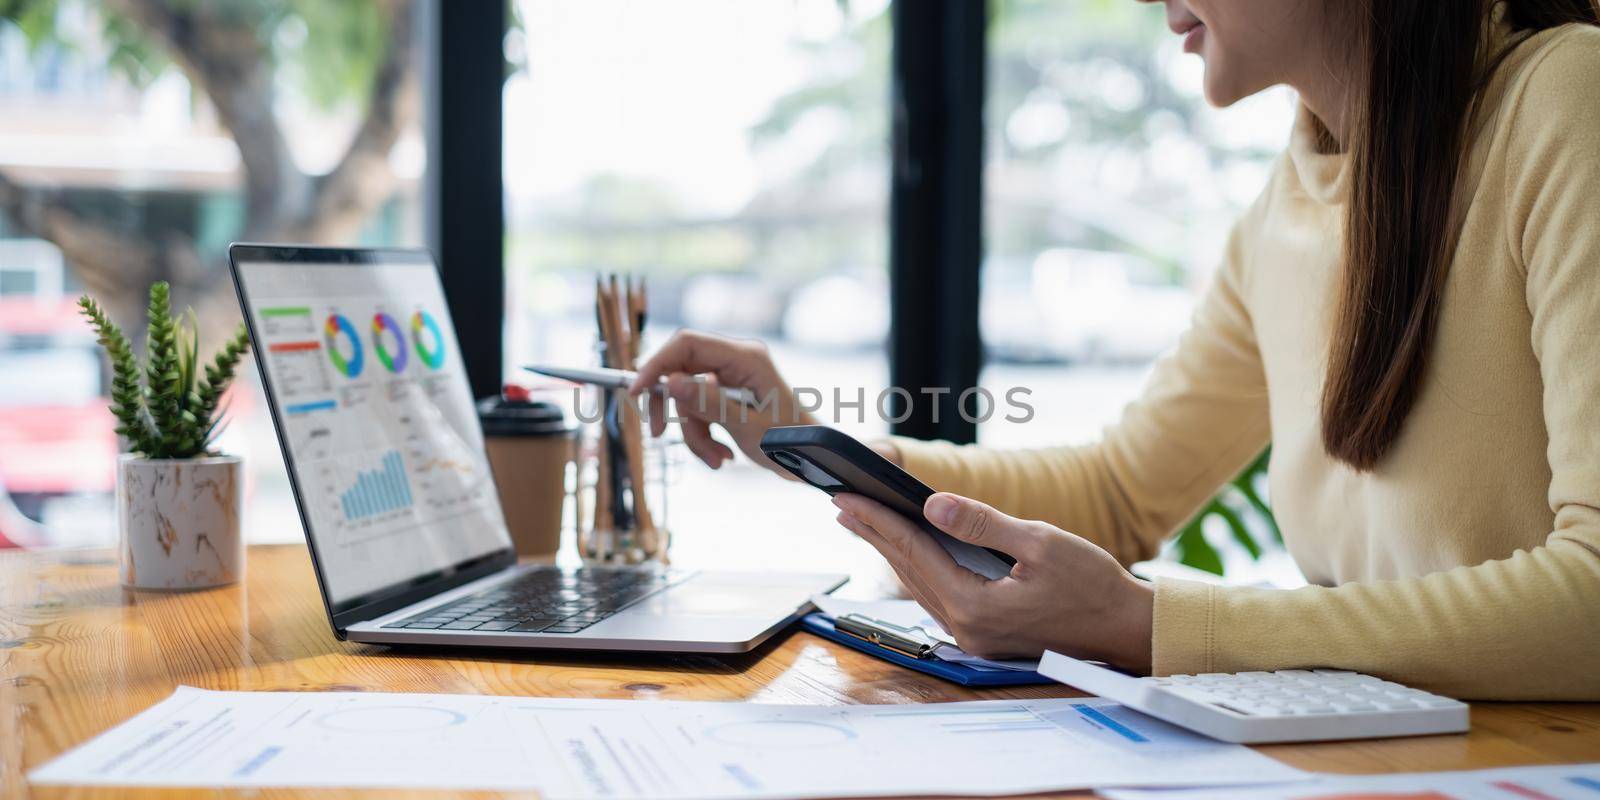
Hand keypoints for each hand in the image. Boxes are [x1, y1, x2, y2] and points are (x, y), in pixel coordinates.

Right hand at [630, 329, 817, 472]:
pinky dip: (703, 437)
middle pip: (681, 371)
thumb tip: (670, 382)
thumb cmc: (792, 442)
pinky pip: (699, 412)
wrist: (812, 460)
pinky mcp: (727, 397)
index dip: (657, 364)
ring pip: (687, 399)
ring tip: (717, 459)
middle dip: (673, 408)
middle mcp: (736, 361)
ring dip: (694, 433)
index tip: (636, 391)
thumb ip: (708, 403)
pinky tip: (722, 456)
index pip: (687, 345)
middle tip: (657, 433)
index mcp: (745, 357)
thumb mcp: (747, 426)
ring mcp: (731, 379)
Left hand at [832, 491, 1153, 671]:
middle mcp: (966, 628)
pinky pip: (939, 596)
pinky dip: (918, 569)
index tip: (846, 497)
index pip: (912, 553)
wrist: (1127, 630)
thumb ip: (981, 524)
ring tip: (864, 524)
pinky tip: (908, 553)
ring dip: (891, 553)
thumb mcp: (1040, 543)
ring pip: (920, 586)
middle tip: (841, 504)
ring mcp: (974, 636)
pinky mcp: (985, 634)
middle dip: (873, 534)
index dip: (877, 520)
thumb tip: (932, 505)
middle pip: (907, 571)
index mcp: (974, 606)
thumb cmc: (1093, 585)